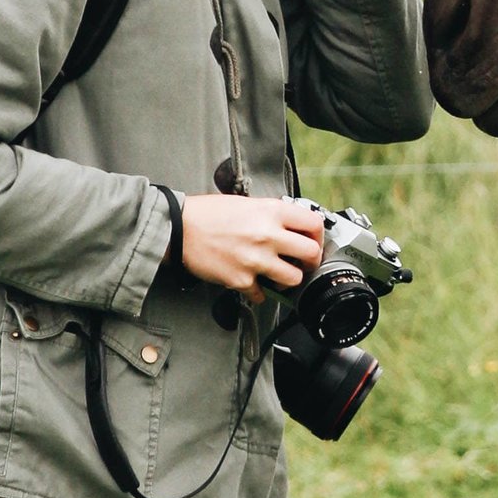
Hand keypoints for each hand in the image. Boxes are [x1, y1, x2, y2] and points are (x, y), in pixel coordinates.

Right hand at [178, 194, 326, 300]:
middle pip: (311, 254)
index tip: (313, 242)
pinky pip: (263, 295)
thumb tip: (291, 227)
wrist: (179, 228)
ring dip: (288, 279)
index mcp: (272, 212)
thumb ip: (272, 215)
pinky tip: (253, 283)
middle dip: (310, 261)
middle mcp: (268, 235)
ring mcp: (256, 259)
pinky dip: (260, 292)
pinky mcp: (241, 279)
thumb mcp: (248, 203)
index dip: (318, 236)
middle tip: (303, 263)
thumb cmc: (209, 214)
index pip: (314, 224)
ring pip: (293, 278)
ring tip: (279, 275)